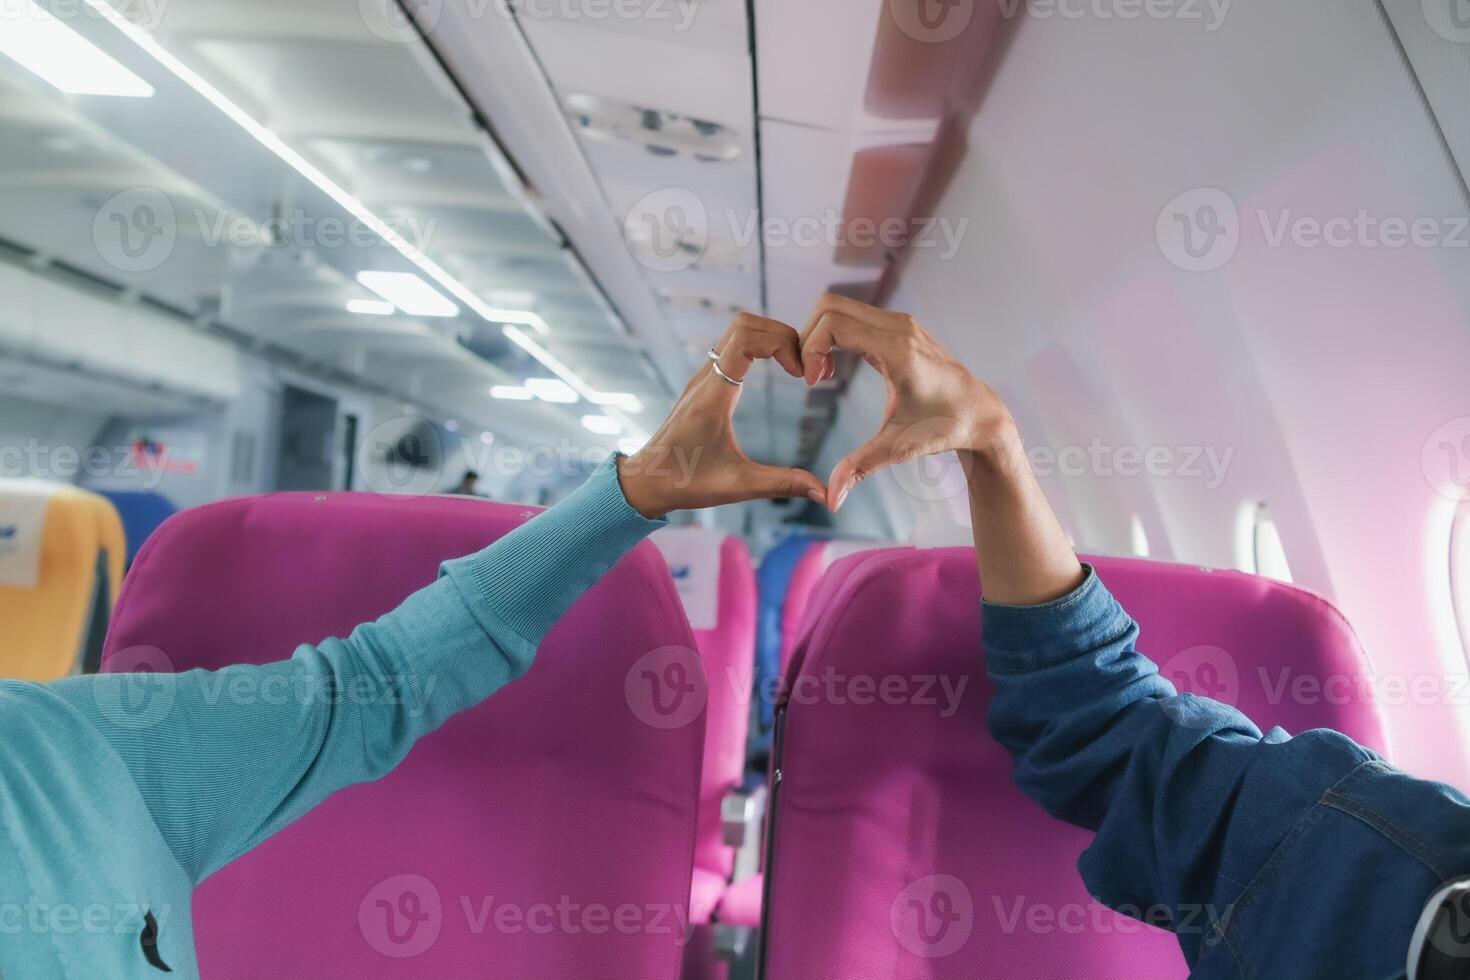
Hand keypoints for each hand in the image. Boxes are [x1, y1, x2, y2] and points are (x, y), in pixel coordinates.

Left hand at [618, 314, 827, 517]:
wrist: (646, 481)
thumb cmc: (686, 482)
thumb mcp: (739, 486)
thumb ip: (783, 484)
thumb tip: (824, 494)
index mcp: (713, 395)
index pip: (746, 339)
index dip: (781, 344)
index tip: (800, 374)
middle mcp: (705, 377)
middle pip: (744, 324)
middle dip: (782, 334)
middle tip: (804, 366)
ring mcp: (703, 376)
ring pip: (737, 330)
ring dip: (770, 338)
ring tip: (795, 366)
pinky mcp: (704, 382)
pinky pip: (732, 345)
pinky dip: (759, 346)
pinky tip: (777, 371)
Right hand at [798, 293, 1017, 510]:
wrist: (980, 414)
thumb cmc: (943, 429)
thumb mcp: (898, 448)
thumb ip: (859, 468)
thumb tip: (830, 501)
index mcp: (897, 350)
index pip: (833, 323)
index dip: (810, 348)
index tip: (811, 382)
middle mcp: (899, 327)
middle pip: (829, 305)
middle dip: (808, 336)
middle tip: (809, 375)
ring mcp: (900, 323)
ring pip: (838, 306)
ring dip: (820, 335)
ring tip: (821, 374)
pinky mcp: (899, 326)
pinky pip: (852, 315)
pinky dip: (834, 334)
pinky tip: (835, 368)